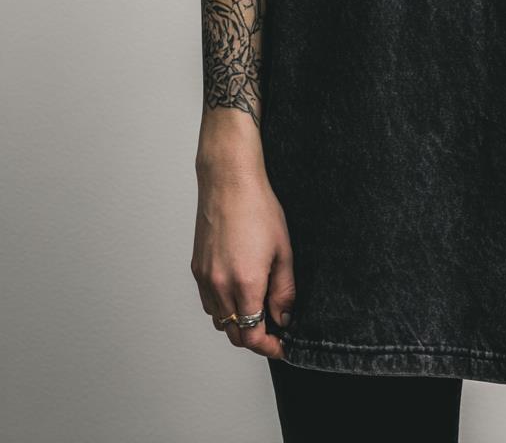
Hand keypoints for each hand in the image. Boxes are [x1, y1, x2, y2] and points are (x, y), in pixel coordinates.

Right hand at [191, 160, 295, 359]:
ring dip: (238, 324)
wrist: (229, 183)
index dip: (268, 347)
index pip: (252, 335)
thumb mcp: (283, 250)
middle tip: (274, 331)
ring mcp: (205, 278)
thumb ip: (284, 290)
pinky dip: (223, 308)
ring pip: (219, 320)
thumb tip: (284, 317)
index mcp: (245, 283)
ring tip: (258, 309)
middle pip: (234, 334)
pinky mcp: (196, 269)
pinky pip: (208, 302)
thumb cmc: (258, 209)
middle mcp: (220, 286)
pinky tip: (238, 293)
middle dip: (254, 339)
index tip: (281, 346)